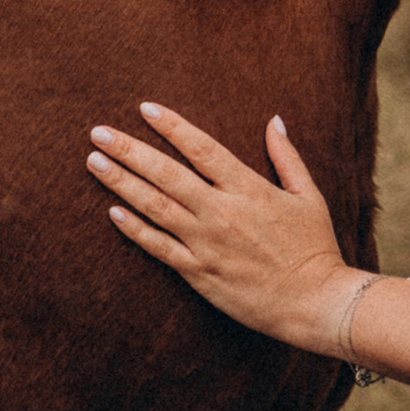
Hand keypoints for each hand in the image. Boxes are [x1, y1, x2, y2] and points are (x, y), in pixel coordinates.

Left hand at [89, 103, 355, 351]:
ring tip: (95, 162)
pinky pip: (159, 247)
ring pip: (155, 207)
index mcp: (249, 188)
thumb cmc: (315, 247)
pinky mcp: (199, 272)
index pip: (202, 148)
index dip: (172, 126)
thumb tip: (274, 120)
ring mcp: (207, 243)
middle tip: (98, 132)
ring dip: (121, 183)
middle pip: (166, 173)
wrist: (314, 302)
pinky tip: (113, 211)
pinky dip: (134, 228)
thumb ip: (286, 156)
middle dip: (129, 150)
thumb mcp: (309, 196)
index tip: (144, 108)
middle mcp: (222, 212)